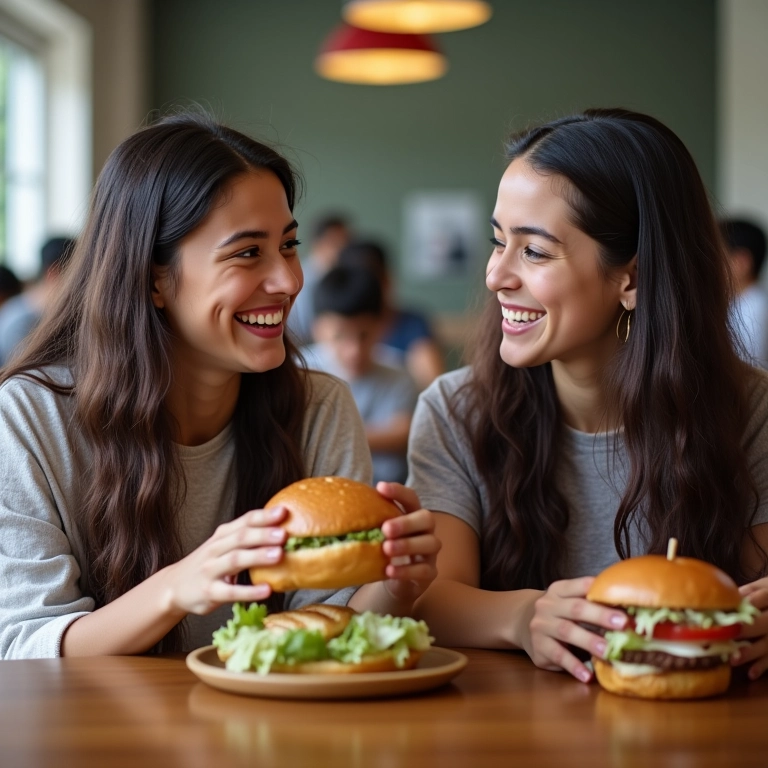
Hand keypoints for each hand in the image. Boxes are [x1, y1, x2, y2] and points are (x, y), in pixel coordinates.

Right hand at [164, 506, 287, 614]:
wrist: (174, 586)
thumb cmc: (208, 563)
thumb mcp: (222, 545)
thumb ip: (246, 537)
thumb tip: (282, 528)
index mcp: (223, 535)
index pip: (245, 521)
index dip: (264, 516)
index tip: (283, 512)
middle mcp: (216, 549)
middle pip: (241, 537)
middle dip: (263, 534)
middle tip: (284, 534)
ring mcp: (211, 570)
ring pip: (235, 560)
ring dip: (257, 556)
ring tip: (278, 555)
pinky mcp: (210, 592)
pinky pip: (231, 591)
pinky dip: (249, 591)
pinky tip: (266, 590)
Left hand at [375, 482, 440, 605]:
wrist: (396, 581)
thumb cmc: (385, 550)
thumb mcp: (378, 534)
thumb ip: (369, 521)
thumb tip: (340, 508)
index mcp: (412, 515)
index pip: (411, 497)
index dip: (399, 491)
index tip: (380, 487)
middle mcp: (425, 530)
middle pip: (427, 518)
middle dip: (406, 522)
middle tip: (385, 529)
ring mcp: (430, 552)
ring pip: (430, 543)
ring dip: (407, 545)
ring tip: (386, 549)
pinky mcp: (430, 573)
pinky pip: (424, 570)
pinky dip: (407, 570)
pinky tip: (389, 570)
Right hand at [526, 577, 628, 682]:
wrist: (521, 621)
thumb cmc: (557, 612)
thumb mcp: (567, 600)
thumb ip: (590, 602)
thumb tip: (632, 612)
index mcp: (559, 590)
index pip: (580, 586)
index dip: (600, 592)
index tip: (622, 599)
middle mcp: (548, 605)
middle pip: (576, 609)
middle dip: (600, 616)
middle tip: (623, 623)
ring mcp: (541, 625)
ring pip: (566, 631)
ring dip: (588, 641)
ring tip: (607, 651)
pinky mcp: (538, 646)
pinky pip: (557, 655)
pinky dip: (573, 665)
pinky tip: (587, 675)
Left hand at [732, 577, 767, 679]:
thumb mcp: (763, 585)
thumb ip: (748, 591)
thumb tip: (726, 599)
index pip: (757, 599)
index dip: (740, 608)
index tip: (724, 615)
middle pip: (763, 623)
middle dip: (744, 631)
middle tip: (725, 638)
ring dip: (751, 653)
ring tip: (733, 660)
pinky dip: (764, 666)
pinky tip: (751, 674)